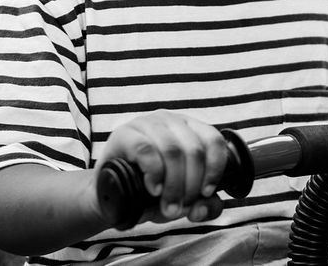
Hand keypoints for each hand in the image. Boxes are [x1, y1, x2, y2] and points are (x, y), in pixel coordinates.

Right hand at [96, 111, 227, 224]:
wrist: (113, 195)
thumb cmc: (151, 191)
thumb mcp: (183, 200)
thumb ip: (203, 205)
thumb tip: (205, 207)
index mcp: (189, 128)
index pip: (213, 139)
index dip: (215, 169)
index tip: (205, 192)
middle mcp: (170, 120)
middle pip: (194, 150)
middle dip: (191, 186)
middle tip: (180, 207)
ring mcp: (146, 123)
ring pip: (172, 151)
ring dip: (174, 185)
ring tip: (168, 205)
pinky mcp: (125, 133)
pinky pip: (146, 150)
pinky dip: (154, 173)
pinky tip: (153, 188)